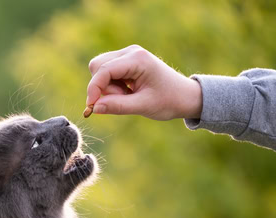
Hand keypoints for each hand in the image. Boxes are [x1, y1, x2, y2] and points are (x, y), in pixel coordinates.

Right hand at [85, 45, 202, 120]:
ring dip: (107, 87)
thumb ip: (117, 106)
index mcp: (137, 59)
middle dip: (102, 87)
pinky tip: (127, 92)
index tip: (91, 107)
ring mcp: (128, 55)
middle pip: (97, 66)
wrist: (184, 96)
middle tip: (121, 99)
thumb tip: (94, 108)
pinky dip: (111, 86)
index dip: (94, 88)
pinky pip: (106, 73)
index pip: (104, 70)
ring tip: (127, 96)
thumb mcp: (143, 106)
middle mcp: (131, 52)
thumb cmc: (168, 100)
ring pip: (99, 70)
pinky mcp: (125, 62)